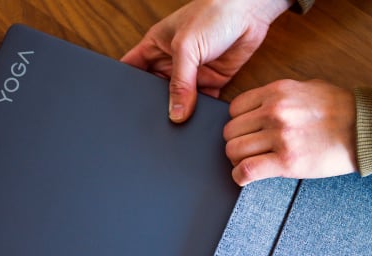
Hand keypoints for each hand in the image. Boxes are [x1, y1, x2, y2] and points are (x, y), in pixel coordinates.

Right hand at [121, 0, 290, 122]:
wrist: (248, 11)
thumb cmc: (212, 14)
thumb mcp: (186, 46)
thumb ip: (179, 82)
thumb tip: (175, 114)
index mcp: (155, 48)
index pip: (132, 70)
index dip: (126, 86)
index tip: (123, 107)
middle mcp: (171, 62)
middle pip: (156, 92)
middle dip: (156, 107)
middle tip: (154, 124)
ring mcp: (192, 74)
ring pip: (180, 102)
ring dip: (181, 113)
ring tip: (178, 127)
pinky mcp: (212, 81)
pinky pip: (203, 104)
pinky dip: (202, 113)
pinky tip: (199, 121)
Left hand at [224, 79, 357, 185]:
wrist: (364, 129)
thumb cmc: (341, 109)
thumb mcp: (307, 88)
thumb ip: (280, 96)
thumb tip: (259, 108)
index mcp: (277, 92)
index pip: (235, 109)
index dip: (238, 123)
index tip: (245, 132)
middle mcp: (274, 112)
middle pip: (231, 132)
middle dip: (236, 143)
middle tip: (248, 151)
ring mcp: (279, 136)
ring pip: (233, 151)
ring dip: (238, 160)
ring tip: (249, 164)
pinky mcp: (286, 161)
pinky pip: (246, 170)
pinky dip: (240, 176)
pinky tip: (244, 178)